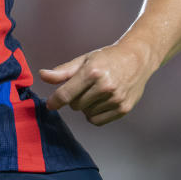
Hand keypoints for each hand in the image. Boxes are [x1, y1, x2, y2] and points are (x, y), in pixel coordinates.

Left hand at [39, 42, 156, 125]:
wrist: (137, 59)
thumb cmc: (108, 58)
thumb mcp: (84, 60)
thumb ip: (63, 71)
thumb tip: (42, 75)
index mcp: (93, 72)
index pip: (66, 94)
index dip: (55, 101)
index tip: (50, 104)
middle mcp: (105, 86)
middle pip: (75, 105)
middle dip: (75, 98)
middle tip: (84, 87)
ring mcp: (116, 99)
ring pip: (86, 113)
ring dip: (86, 106)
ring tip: (95, 93)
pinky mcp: (123, 109)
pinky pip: (97, 121)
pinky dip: (94, 114)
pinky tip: (101, 102)